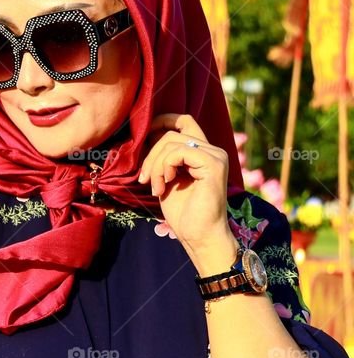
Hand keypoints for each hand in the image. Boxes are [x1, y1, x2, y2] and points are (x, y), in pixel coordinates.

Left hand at [137, 114, 235, 256]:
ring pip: (171, 142)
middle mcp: (212, 150)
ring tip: (155, 187)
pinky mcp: (213, 164)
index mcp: (202, 152)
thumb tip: (146, 135)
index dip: (161, 121)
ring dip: (155, 165)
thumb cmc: (183, 212)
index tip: (141, 137)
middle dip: (150, 153)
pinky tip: (164, 186)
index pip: (183, 121)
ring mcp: (215, 156)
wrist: (198, 236)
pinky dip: (164, 168)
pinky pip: (178, 152)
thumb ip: (162, 157)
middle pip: (173, 131)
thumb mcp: (166, 178)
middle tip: (143, 178)